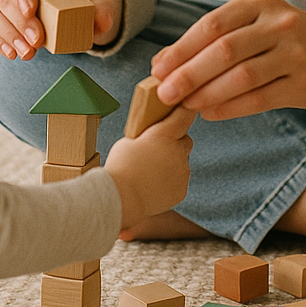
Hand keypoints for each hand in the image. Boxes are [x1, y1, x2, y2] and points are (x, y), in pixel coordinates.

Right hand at [104, 106, 195, 229]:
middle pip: (186, 140)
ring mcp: (182, 172)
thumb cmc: (120, 166)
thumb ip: (147, 135)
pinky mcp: (181, 189)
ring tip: (150, 171)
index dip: (185, 111)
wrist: (120, 197)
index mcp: (164, 135)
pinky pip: (179, 181)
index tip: (186, 108)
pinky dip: (170, 181)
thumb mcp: (130, 140)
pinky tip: (153, 184)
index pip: (184, 115)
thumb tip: (154, 135)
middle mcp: (178, 152)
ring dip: (172, 163)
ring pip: (182, 162)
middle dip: (176, 141)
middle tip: (159, 147)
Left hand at [148, 0, 305, 119]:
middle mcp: (280, 24)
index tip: (158, 69)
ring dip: (208, 94)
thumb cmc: (288, 38)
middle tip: (164, 93)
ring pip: (242, 77)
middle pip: (224, 51)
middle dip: (189, 74)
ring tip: (186, 105)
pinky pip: (261, 98)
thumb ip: (214, 39)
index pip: (212, 25)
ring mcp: (296, 53)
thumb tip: (163, 62)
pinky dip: (231, 108)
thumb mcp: (256, 24)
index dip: (182, 49)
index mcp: (261, 3)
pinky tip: (211, 114)